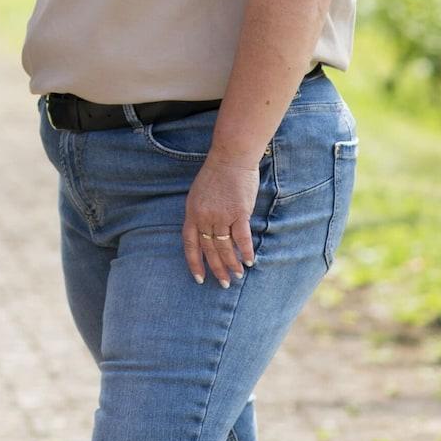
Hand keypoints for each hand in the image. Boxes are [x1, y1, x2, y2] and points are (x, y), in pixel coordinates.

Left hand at [182, 157, 258, 287]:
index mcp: (192, 212)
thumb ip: (200, 214)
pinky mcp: (239, 213)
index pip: (190, 244)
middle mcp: (204, 217)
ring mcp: (221, 215)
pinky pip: (242, 238)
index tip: (199, 279)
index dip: (194, 262)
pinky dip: (246, 251)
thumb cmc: (216, 174)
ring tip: (238, 275)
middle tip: (224, 283)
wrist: (230, 158)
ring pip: (225, 247)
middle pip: (209, 249)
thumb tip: (207, 233)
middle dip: (216, 269)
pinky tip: (250, 261)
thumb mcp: (198, 194)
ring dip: (232, 264)